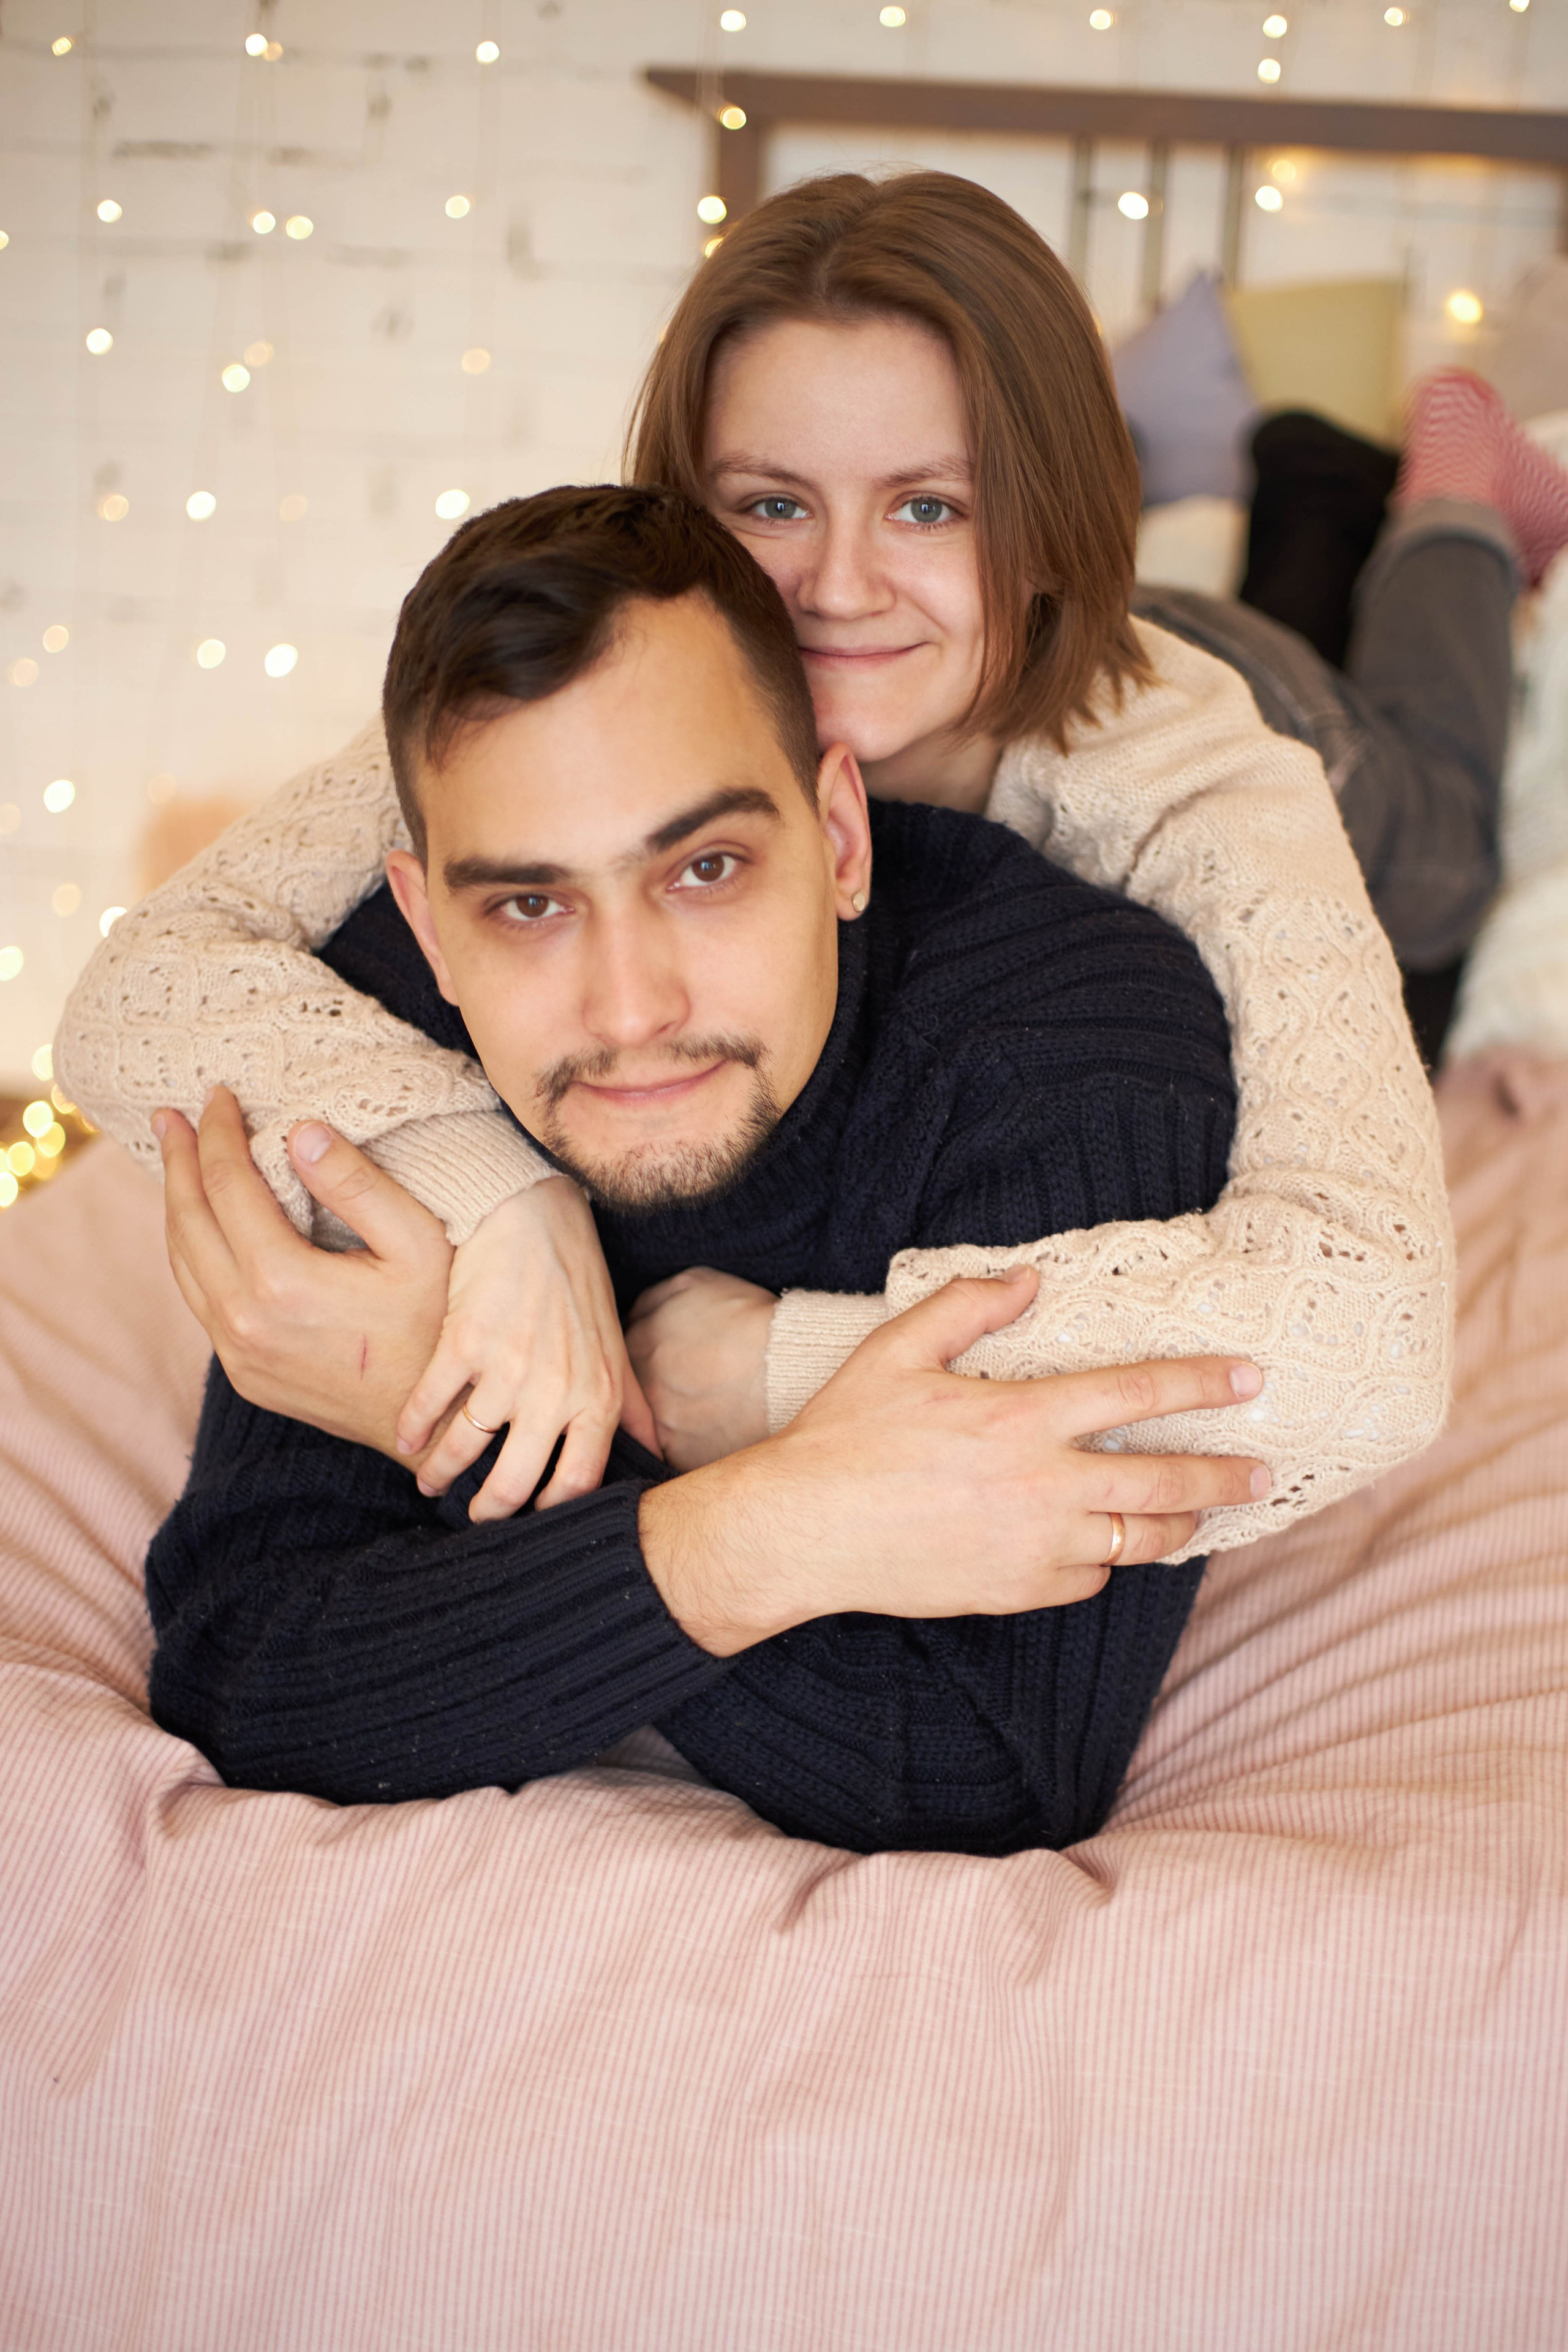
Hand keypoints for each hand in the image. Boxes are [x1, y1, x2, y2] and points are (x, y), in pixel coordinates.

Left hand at [155, 1089, 452, 1459]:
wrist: (434, 1428)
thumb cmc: (438, 1329)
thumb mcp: (418, 1244)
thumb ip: (358, 1185)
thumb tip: (298, 1132)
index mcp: (282, 1283)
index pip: (227, 1185)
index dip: (219, 1132)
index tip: (219, 1094)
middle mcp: (243, 1321)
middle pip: (188, 1221)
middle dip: (178, 1160)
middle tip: (170, 1115)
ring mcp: (238, 1354)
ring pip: (183, 1264)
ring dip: (177, 1205)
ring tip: (177, 1160)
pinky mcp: (243, 1374)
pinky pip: (201, 1300)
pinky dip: (194, 1251)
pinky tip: (205, 1226)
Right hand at [395, 1176, 658, 1521]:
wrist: (533, 1216)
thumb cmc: (578, 1283)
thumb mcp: (614, 1345)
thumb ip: (631, 1404)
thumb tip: (657, 1452)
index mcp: (597, 1397)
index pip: (576, 1482)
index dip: (549, 1511)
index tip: (529, 1520)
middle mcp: (556, 1391)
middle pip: (515, 1481)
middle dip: (488, 1509)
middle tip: (473, 1515)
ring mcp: (508, 1368)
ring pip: (465, 1448)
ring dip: (441, 1474)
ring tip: (430, 1483)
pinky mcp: (465, 1342)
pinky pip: (430, 1404)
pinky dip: (412, 1428)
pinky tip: (405, 1440)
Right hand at [640, 1267, 1270, 1656]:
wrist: (801, 1532)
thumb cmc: (843, 1436)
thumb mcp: (895, 1350)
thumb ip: (967, 1306)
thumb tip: (1029, 1279)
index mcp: (1019, 1416)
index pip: (1136, 1394)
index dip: (1201, 1383)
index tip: (1249, 1380)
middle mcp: (1041, 1486)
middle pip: (1163, 1485)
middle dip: (1225, 1478)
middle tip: (1263, 1473)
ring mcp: (1034, 1547)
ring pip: (1137, 1543)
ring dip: (1180, 1528)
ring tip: (1202, 1515)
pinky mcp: (1016, 1592)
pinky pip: (1088, 1578)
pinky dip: (1104, 1561)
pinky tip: (1103, 1545)